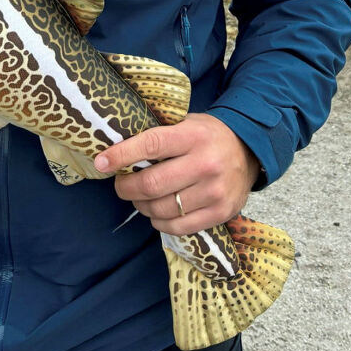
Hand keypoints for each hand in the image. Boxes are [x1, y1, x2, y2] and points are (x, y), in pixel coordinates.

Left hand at [94, 114, 259, 233]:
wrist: (249, 150)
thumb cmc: (206, 135)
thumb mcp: (185, 123)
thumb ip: (157, 134)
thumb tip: (115, 149)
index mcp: (193, 135)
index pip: (150, 144)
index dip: (121, 155)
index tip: (101, 162)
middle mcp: (205, 163)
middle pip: (152, 184)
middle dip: (126, 187)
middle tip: (119, 185)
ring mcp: (215, 191)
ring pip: (162, 209)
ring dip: (141, 206)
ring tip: (139, 198)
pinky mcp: (221, 213)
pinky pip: (179, 227)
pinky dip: (159, 222)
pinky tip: (156, 213)